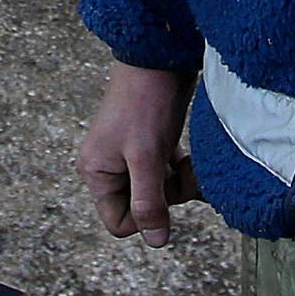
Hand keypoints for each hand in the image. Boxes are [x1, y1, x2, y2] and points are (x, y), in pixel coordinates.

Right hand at [75, 61, 200, 245]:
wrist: (160, 53)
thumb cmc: (147, 103)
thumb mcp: (146, 157)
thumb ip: (149, 202)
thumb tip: (155, 242)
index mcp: (97, 172)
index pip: (120, 222)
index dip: (146, 218)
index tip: (165, 197)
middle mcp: (110, 166)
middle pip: (143, 207)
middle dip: (170, 196)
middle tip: (187, 174)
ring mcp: (131, 154)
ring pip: (160, 189)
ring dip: (182, 182)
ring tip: (196, 165)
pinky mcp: (151, 142)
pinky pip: (168, 171)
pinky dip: (184, 169)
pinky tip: (197, 160)